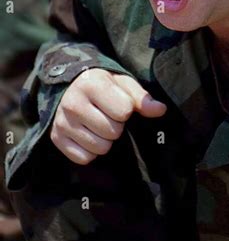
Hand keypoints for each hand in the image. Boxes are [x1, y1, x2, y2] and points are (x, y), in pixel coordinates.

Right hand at [50, 69, 166, 164]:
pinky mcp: (56, 139)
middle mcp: (73, 103)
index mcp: (92, 84)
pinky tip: (88, 135)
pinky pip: (84, 158)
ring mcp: (62, 122)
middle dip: (116, 125)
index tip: (119, 103)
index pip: (123, 110)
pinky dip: (91, 151)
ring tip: (99, 124)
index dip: (126, 110)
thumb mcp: (123, 83)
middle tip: (108, 115)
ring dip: (105, 140)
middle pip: (113, 131)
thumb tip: (160, 110)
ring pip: (100, 147)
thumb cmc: (102, 85)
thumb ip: (141, 97)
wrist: (69, 87)